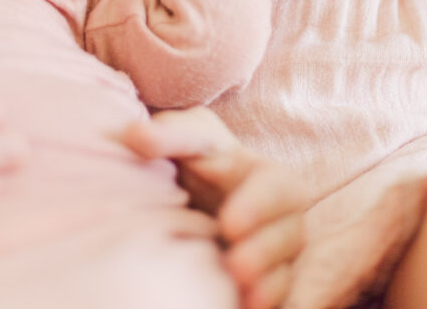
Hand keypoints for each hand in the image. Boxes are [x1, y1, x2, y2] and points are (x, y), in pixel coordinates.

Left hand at [122, 107, 303, 308]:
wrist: (186, 190)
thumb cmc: (188, 155)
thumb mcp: (179, 135)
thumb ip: (166, 135)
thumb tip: (136, 135)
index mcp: (262, 174)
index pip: (274, 187)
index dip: (258, 206)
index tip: (228, 224)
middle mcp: (277, 215)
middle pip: (290, 232)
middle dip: (265, 251)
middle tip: (236, 267)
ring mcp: (273, 250)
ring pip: (285, 268)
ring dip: (268, 283)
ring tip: (236, 288)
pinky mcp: (262, 279)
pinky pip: (276, 294)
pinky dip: (266, 300)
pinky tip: (243, 306)